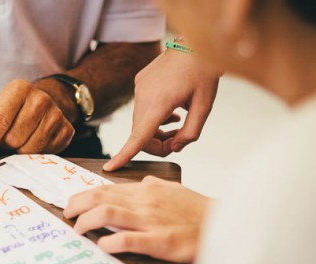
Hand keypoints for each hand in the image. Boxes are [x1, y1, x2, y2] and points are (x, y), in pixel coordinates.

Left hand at [0, 79, 74, 163]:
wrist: (44, 102)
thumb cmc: (12, 109)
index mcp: (18, 89)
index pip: (0, 121)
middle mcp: (40, 99)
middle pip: (14, 138)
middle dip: (6, 145)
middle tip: (7, 138)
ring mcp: (56, 115)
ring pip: (30, 149)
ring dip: (20, 151)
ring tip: (20, 139)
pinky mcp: (67, 130)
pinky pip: (45, 153)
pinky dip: (36, 153)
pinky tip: (34, 141)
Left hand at [63, 176, 210, 263]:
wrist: (225, 226)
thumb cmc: (199, 211)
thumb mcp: (176, 190)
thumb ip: (156, 186)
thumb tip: (143, 181)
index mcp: (146, 190)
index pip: (105, 188)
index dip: (82, 196)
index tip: (70, 205)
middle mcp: (144, 202)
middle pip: (100, 197)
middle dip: (76, 205)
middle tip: (66, 216)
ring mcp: (151, 221)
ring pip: (107, 213)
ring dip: (86, 221)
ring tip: (78, 230)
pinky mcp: (160, 241)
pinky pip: (128, 239)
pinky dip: (110, 241)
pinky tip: (102, 245)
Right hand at [103, 49, 220, 170]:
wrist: (194, 43)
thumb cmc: (203, 72)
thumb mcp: (205, 106)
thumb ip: (191, 132)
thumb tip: (175, 148)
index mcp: (159, 103)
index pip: (138, 136)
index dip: (124, 155)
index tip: (110, 168)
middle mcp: (144, 96)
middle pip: (141, 134)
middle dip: (157, 144)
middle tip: (179, 139)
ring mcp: (139, 88)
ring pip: (141, 123)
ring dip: (156, 130)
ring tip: (178, 120)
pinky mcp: (139, 83)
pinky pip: (142, 109)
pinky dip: (154, 116)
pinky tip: (172, 109)